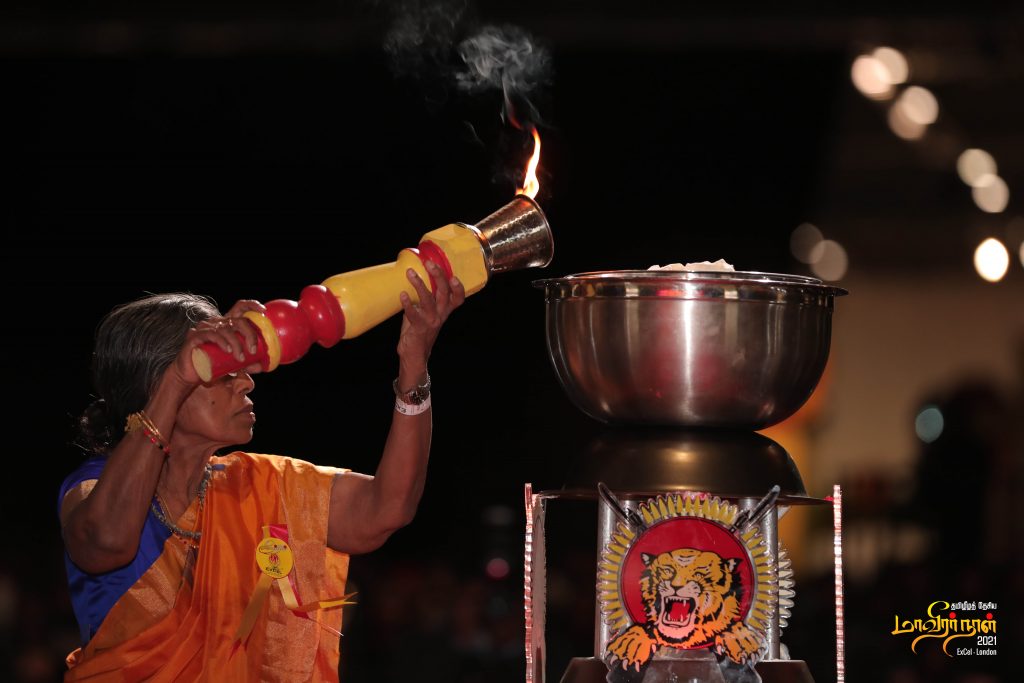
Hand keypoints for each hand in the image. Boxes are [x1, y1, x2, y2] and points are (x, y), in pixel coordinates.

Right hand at [170, 300, 266, 384]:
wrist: (191, 375)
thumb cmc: (212, 366)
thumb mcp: (234, 364)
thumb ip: (247, 363)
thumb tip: (262, 365)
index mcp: (226, 325)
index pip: (239, 308)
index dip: (251, 305)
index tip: (263, 311)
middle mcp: (216, 323)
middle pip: (237, 321)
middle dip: (249, 334)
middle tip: (253, 350)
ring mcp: (204, 328)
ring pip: (225, 329)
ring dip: (236, 343)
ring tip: (240, 358)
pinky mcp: (195, 336)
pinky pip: (211, 334)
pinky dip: (221, 341)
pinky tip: (227, 350)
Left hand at [396, 261, 464, 389]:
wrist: (414, 355)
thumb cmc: (417, 331)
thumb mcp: (424, 313)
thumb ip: (423, 298)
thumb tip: (412, 277)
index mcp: (444, 311)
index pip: (458, 298)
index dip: (458, 287)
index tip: (453, 275)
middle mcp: (440, 315)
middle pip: (444, 293)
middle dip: (438, 276)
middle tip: (429, 263)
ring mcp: (430, 322)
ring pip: (429, 300)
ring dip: (419, 285)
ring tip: (410, 273)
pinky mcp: (419, 328)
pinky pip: (414, 314)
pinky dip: (407, 304)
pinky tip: (402, 295)